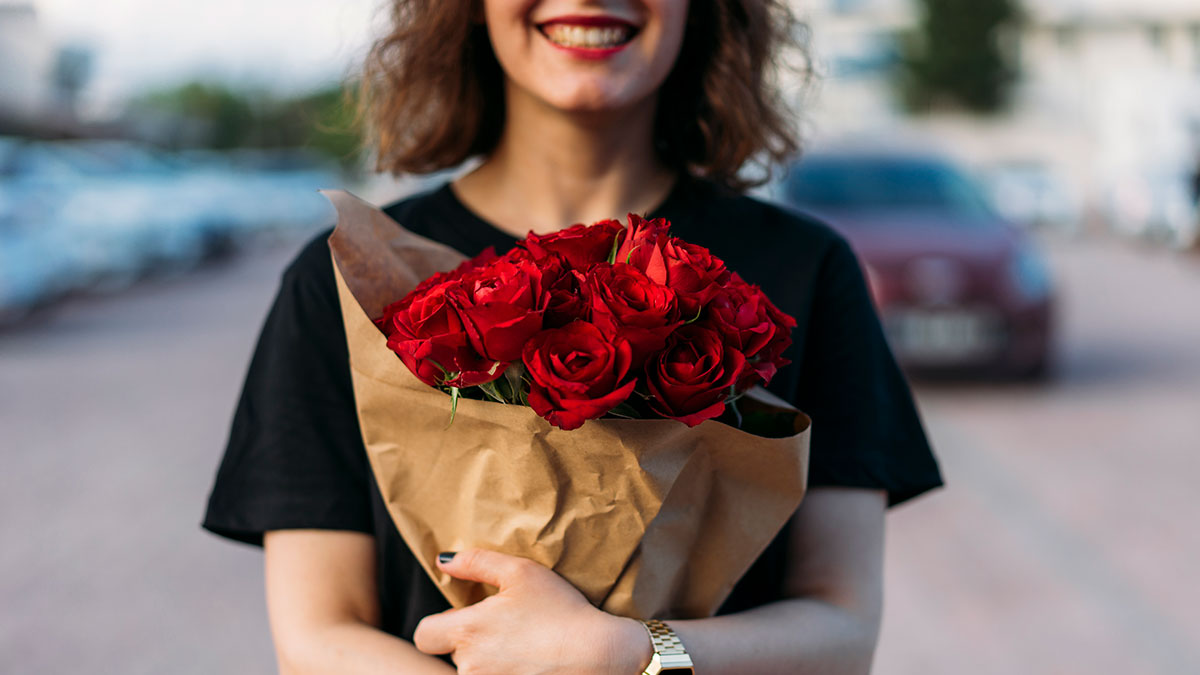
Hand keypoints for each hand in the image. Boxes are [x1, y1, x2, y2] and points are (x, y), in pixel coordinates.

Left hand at [413, 549, 652, 674]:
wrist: (598, 654)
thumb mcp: (521, 573)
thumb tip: (443, 560)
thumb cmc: (561, 610)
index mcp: (468, 631)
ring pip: (472, 671)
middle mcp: (470, 665)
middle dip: (468, 642)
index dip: (438, 626)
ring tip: (521, 646)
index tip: (464, 619)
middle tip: (503, 630)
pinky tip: (528, 664)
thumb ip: (476, 563)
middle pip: (451, 654)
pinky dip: (504, 672)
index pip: (424, 634)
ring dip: (487, 661)